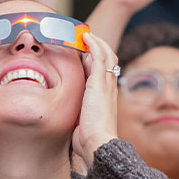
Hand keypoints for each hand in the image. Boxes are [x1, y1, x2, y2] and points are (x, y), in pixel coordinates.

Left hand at [73, 33, 118, 166]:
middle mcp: (109, 88)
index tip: (85, 53)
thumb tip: (70, 114)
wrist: (97, 144)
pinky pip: (99, 56)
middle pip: (109, 59)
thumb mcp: (81, 122)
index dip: (96, 60)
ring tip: (85, 33)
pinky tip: (86, 37)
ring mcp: (105, 84)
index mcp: (105, 97)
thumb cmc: (89, 140)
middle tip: (85, 38)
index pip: (104, 71)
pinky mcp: (99, 83)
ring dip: (96, 42)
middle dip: (98, 47)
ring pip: (106, 54)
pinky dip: (93, 44)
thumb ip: (77, 113)